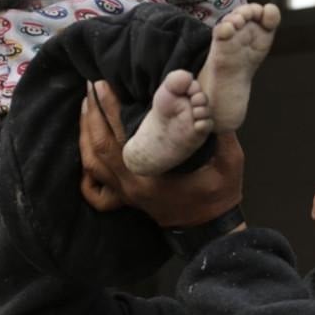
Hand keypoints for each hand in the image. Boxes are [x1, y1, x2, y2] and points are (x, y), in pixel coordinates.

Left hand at [79, 79, 242, 226]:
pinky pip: (95, 187)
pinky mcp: (126, 198)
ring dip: (85, 134)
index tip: (101, 85)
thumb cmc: (218, 194)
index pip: (121, 137)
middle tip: (89, 88)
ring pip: (92, 163)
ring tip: (86, 107)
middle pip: (98, 147)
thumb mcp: (229, 162)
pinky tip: (87, 146)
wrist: (211, 228)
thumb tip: (212, 101)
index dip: (108, 109)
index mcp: (150, 175)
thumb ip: (222, 133)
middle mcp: (131, 185)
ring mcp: (125, 194)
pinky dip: (88, 165)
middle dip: (92, 115)